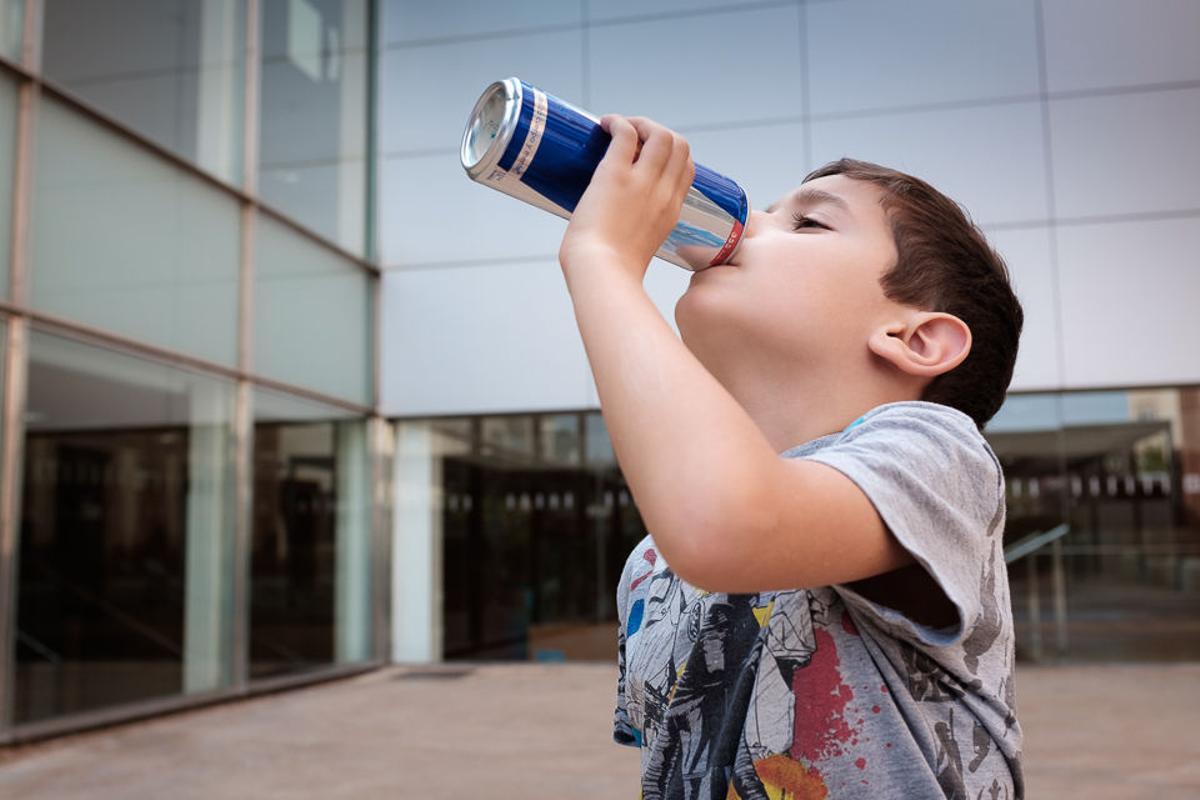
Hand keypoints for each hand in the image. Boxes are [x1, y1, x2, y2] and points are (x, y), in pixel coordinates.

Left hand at [558, 115, 695, 283]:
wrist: (602, 274)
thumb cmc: (612, 270)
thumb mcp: (642, 248)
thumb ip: (639, 232)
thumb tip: (614, 224)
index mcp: (672, 211)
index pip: (686, 169)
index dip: (670, 155)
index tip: (646, 156)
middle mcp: (664, 193)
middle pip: (680, 144)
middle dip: (657, 132)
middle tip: (632, 138)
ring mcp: (643, 182)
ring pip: (660, 133)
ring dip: (640, 123)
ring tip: (618, 127)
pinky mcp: (616, 175)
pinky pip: (627, 133)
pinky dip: (617, 122)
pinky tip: (605, 125)